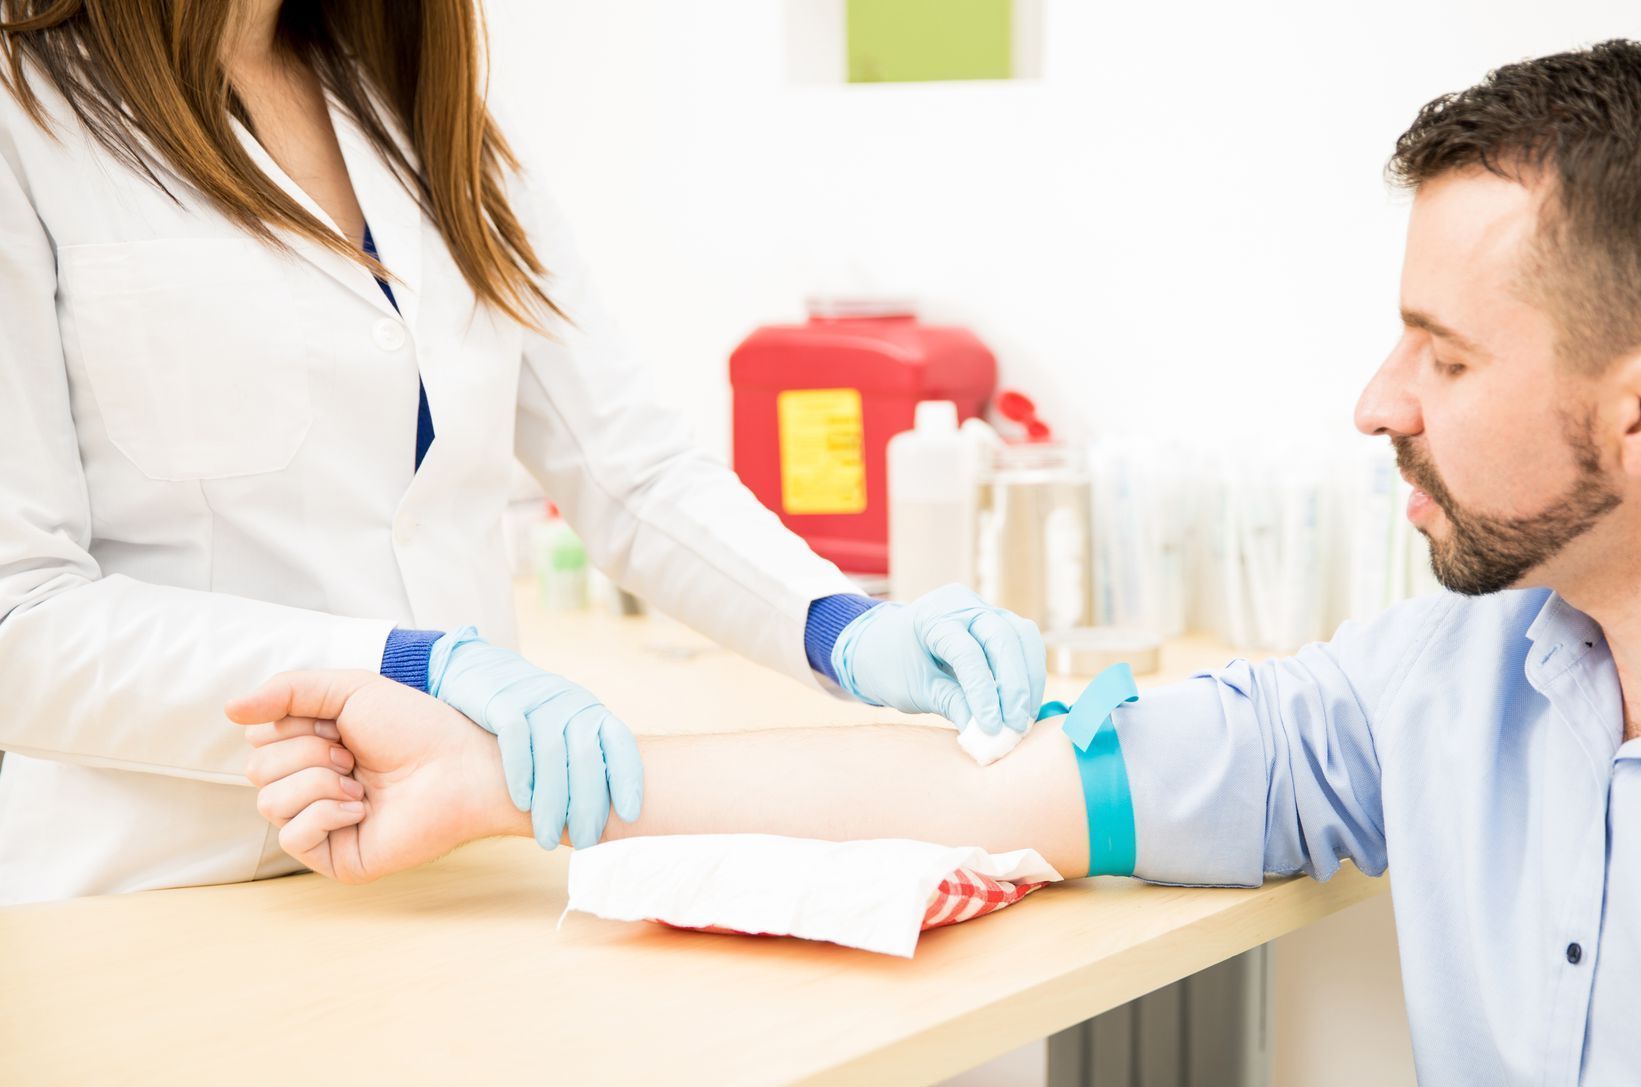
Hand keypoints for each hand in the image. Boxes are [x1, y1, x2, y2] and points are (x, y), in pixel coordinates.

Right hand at [226, 670, 523, 883]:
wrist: (459, 767)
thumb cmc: (415, 726)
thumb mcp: (348, 688)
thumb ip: (287, 690)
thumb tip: (229, 708)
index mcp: (313, 746)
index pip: (258, 737)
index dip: (294, 724)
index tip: (339, 723)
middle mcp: (312, 785)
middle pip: (256, 769)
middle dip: (306, 753)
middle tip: (353, 755)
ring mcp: (322, 824)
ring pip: (268, 802)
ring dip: (317, 782)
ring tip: (361, 782)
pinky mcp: (334, 857)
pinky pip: (291, 837)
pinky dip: (324, 814)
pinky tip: (361, 809)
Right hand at [428, 627, 642, 849]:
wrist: (479, 673)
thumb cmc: (528, 719)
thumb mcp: (562, 731)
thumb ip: (580, 764)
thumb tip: (601, 824)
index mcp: (591, 713)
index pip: (620, 745)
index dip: (628, 779)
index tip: (630, 816)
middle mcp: (571, 703)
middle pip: (586, 758)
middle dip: (587, 805)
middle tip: (586, 842)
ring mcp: (538, 699)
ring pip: (552, 754)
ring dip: (551, 801)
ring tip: (548, 838)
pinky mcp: (503, 700)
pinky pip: (515, 738)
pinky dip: (520, 772)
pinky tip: (522, 803)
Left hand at [831, 584, 1046, 734]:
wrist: (882, 644)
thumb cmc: (893, 666)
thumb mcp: (914, 690)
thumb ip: (951, 705)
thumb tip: (988, 735)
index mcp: (933, 617)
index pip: (967, 653)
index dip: (984, 692)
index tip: (992, 727)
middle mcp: (962, 605)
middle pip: (1003, 638)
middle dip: (1015, 685)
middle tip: (1016, 725)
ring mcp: (983, 609)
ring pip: (1022, 636)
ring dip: (1029, 678)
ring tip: (1024, 718)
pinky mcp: (997, 621)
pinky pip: (1023, 643)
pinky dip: (1028, 673)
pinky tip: (1024, 703)